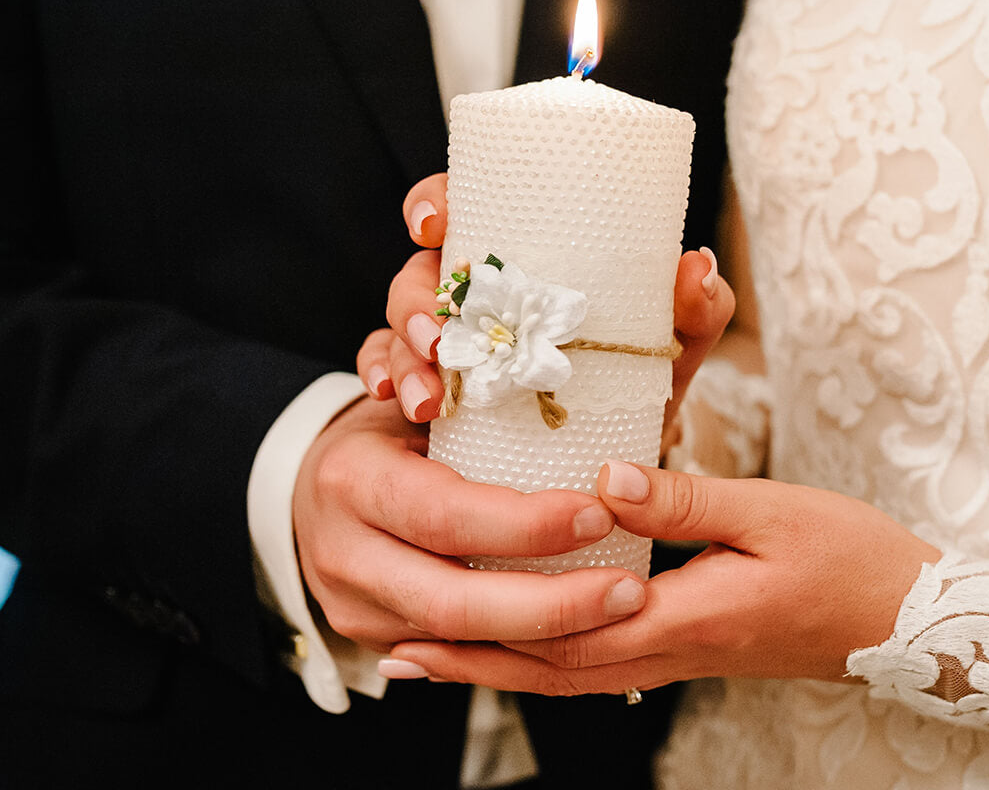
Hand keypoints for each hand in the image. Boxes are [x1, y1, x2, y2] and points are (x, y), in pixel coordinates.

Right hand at [292, 397, 648, 649]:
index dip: (525, 525)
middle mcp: (344, 553)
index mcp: (354, 479)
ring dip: (546, 638)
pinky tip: (575, 631)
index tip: (598, 514)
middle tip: (628, 591)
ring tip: (616, 613)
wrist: (307, 484)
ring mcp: (354, 607)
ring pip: (458, 644)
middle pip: (452, 603)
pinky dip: (519, 645)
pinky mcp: (372, 638)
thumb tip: (557, 388)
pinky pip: (456, 653)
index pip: (445, 514)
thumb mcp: (413, 390)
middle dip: (550, 606)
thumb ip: (464, 387)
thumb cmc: (380, 425)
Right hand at [356, 174, 734, 446]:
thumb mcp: (661, 352)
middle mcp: (470, 292)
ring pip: (397, 325)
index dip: (433, 203)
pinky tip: (393, 401)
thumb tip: (697, 266)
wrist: (604, 456)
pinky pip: (381, 370)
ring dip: (404, 354)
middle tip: (440, 339)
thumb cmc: (627, 383)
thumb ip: (691, 314)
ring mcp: (439, 339)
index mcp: (516, 261)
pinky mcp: (421, 383)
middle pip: (418, 272)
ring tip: (429, 396)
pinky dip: (382, 379)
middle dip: (415, 300)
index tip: (432, 224)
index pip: (460, 209)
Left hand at [380, 462, 940, 693]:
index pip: (567, 630)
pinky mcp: (694, 644)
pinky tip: (533, 637)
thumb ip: (682, 498)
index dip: (489, 630)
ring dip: (506, 666)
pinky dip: (553, 657)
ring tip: (444, 654)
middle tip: (400, 654)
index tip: (422, 624)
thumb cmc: (845, 558)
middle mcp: (673, 648)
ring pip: (576, 673)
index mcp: (686, 616)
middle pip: (555, 669)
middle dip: (475, 665)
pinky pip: (605, 662)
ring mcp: (683, 654)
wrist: (906, 619)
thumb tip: (603, 476)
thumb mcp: (768, 512)